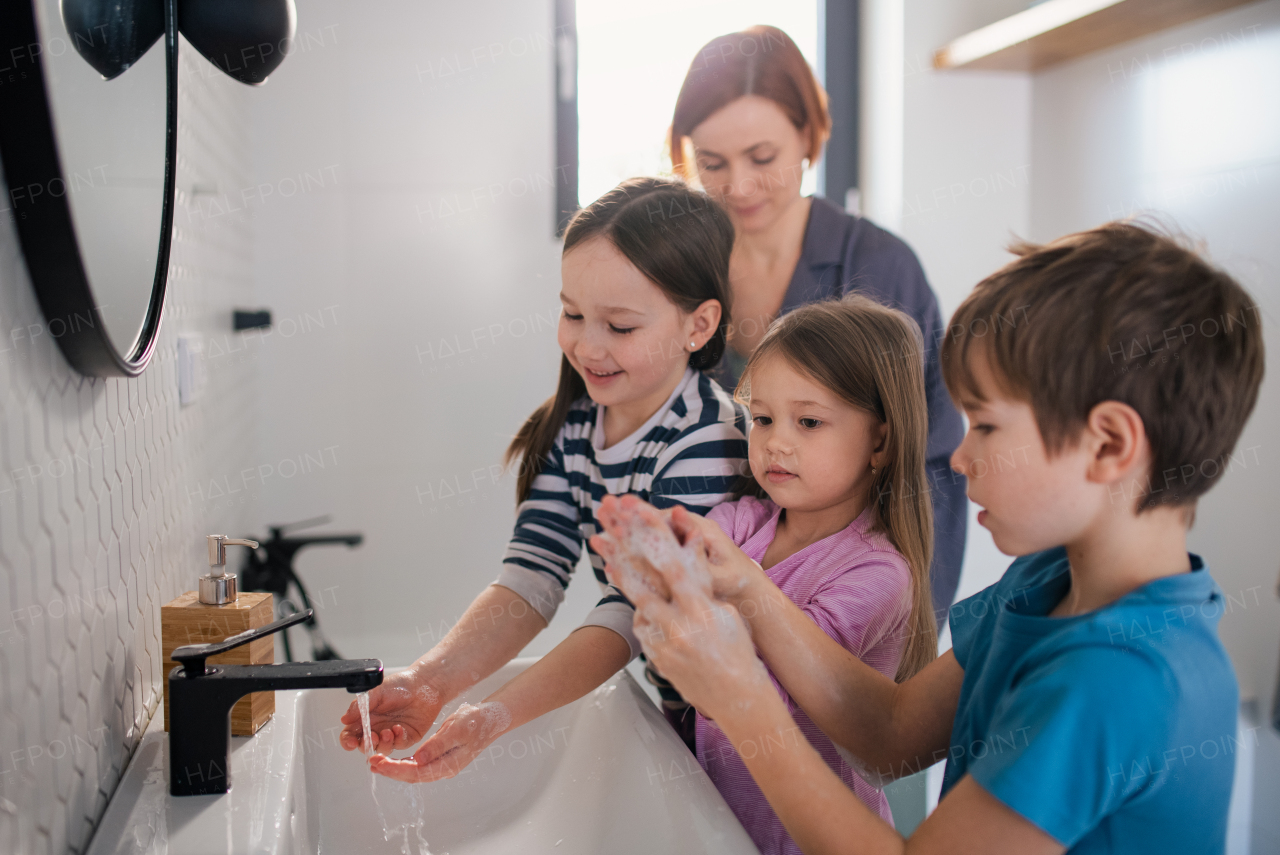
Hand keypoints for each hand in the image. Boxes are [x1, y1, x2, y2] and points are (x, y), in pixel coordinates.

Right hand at [339, 666, 445, 752]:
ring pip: (382, 749)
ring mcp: (392, 734)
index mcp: (366, 717)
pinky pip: (399, 745)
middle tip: (372, 736)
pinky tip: (399, 729)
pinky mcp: (407, 737)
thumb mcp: (377, 692)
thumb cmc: (401, 684)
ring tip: (388, 731)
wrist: (424, 683)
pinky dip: (398, 740)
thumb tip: (344, 719)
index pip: (351, 734)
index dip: (348, 741)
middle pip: (365, 745)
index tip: (351, 742)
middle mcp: (377, 727)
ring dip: (383, 743)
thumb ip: (360, 706)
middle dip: (366, 745)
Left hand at [368, 701, 511, 782]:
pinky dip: (404, 762)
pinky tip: (393, 758)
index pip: (416, 773)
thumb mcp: (456, 730)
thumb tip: (419, 759)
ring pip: (413, 771)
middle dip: (391, 770)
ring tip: (377, 761)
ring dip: (395, 768)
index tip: (379, 762)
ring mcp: (441, 764)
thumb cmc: (475, 722)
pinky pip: (418, 764)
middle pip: (412, 775)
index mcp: (447, 765)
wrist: (488, 719)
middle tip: (372, 763)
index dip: (395, 769)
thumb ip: (437, 745)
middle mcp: (443, 769)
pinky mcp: (439, 757)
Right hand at [593, 495, 770, 608]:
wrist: (747, 590)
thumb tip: (684, 548)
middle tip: (605, 504)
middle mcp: (690, 530)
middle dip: (629, 512)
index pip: (669, 518)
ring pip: (650, 531)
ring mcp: (682, 541)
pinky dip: (634, 542)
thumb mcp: (720, 575)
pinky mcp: (677, 553)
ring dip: (627, 524)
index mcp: (701, 530)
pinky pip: (653, 545)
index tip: (624, 506)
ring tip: (603, 515)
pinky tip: (613, 540)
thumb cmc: (737, 582)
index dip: (646, 513)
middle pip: (655, 519)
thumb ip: (700, 560)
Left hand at [595, 497, 769, 720]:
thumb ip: (704, 588)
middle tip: (603, 542)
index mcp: (701, 610)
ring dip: (628, 587)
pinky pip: (643, 632)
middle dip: (623, 563)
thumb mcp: (728, 613)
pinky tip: (644, 607)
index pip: (675, 569)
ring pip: (639, 610)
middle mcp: (679, 628)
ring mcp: (665, 647)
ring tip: (613, 564)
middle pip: (643, 589)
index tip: (639, 524)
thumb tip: (690, 557)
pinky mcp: (657, 661)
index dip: (656, 544)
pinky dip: (643, 617)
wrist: (737, 695)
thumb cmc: (738, 651)